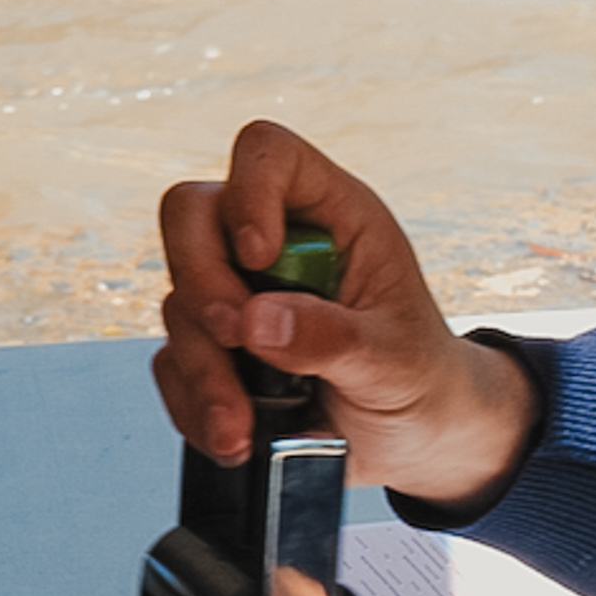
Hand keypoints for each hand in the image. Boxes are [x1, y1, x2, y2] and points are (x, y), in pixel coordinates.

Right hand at [152, 121, 540, 510]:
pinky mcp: (217, 351)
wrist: (416, 441)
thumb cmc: (422, 379)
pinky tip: (236, 437)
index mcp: (333, 217)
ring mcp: (238, 296)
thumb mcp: (396, 360)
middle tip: (234, 335)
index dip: (249, 191)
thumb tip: (256, 322)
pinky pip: (173, 365)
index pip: (269, 154)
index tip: (260, 256)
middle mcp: (276, 244)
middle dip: (201, 278)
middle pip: (191, 214)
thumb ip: (333, 337)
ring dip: (205, 370)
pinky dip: (194, 406)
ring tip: (243, 426)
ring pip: (180, 302)